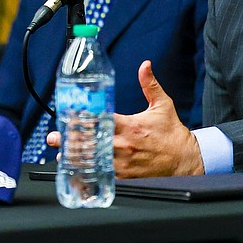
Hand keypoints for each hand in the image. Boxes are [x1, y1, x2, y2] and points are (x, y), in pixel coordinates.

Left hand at [45, 60, 204, 177]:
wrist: (187, 160)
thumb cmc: (173, 134)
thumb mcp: (163, 105)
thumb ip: (150, 85)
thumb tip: (145, 65)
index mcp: (131, 125)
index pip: (101, 121)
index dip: (83, 119)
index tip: (69, 117)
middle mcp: (124, 145)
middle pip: (92, 142)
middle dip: (71, 140)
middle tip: (55, 137)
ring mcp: (124, 164)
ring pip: (94, 161)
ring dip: (76, 158)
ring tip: (62, 154)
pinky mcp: (127, 178)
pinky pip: (103, 177)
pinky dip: (89, 175)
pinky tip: (78, 173)